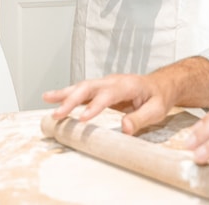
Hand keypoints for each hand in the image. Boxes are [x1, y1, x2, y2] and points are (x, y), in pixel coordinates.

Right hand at [43, 73, 174, 134]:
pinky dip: (66, 94)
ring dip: (64, 94)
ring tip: (47, 99)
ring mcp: (105, 83)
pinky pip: (82, 90)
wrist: (161, 85)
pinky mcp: (100, 89)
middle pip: (89, 87)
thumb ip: (141, 118)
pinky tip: (51, 97)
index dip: (94, 106)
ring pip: (82, 86)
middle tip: (58, 114)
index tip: (82, 119)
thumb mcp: (157, 110)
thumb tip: (125, 128)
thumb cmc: (159, 97)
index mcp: (128, 85)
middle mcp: (113, 81)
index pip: (108, 95)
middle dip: (72, 100)